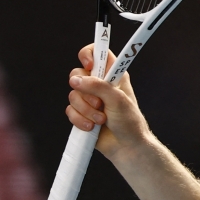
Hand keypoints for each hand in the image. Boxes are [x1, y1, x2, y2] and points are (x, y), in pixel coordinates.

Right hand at [66, 44, 151, 160]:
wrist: (126, 146)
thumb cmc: (129, 121)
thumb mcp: (118, 100)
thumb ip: (98, 86)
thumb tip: (76, 80)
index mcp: (113, 75)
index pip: (97, 53)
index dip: (89, 54)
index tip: (89, 66)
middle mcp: (99, 84)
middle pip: (76, 74)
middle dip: (86, 93)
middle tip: (100, 104)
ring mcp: (89, 99)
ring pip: (72, 95)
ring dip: (86, 110)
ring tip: (101, 120)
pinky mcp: (81, 113)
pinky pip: (69, 111)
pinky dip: (80, 120)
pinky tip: (92, 128)